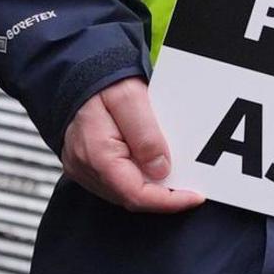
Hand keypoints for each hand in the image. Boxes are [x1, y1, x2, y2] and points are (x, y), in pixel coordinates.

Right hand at [62, 77, 202, 213]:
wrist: (78, 73)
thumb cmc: (102, 83)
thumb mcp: (131, 99)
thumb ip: (146, 136)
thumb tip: (161, 169)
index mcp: (96, 154)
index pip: (135, 194)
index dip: (168, 201)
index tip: (194, 196)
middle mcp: (86, 167)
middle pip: (131, 196)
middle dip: (163, 194)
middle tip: (190, 183)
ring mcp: (83, 168)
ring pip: (123, 191)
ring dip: (151, 187)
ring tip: (173, 171)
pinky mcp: (86, 165)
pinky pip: (115, 181)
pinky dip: (137, 178)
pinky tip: (151, 166)